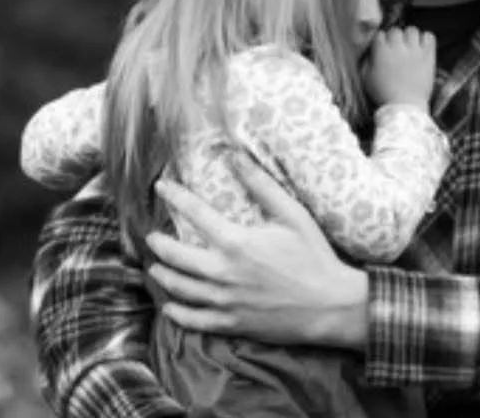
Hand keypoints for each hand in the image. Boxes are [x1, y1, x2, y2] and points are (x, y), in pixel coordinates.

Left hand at [144, 156, 367, 347]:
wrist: (328, 305)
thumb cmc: (313, 255)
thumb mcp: (292, 214)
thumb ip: (261, 185)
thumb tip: (236, 156)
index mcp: (236, 242)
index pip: (195, 213)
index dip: (176, 197)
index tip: (161, 187)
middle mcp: (223, 272)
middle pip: (177, 256)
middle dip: (159, 244)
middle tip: (151, 236)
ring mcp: (224, 301)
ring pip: (180, 288)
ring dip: (163, 275)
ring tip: (154, 267)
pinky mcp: (230, 323)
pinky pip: (193, 320)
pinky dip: (176, 312)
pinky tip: (170, 306)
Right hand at [363, 26, 435, 108]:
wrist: (405, 107)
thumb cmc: (383, 95)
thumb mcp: (366, 78)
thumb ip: (365, 61)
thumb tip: (370, 51)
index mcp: (381, 51)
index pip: (380, 34)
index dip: (381, 41)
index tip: (383, 49)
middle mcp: (398, 47)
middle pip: (396, 30)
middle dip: (394, 38)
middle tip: (396, 49)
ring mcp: (415, 50)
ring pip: (412, 30)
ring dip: (410, 37)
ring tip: (409, 47)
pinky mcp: (428, 55)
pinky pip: (429, 36)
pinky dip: (426, 39)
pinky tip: (422, 48)